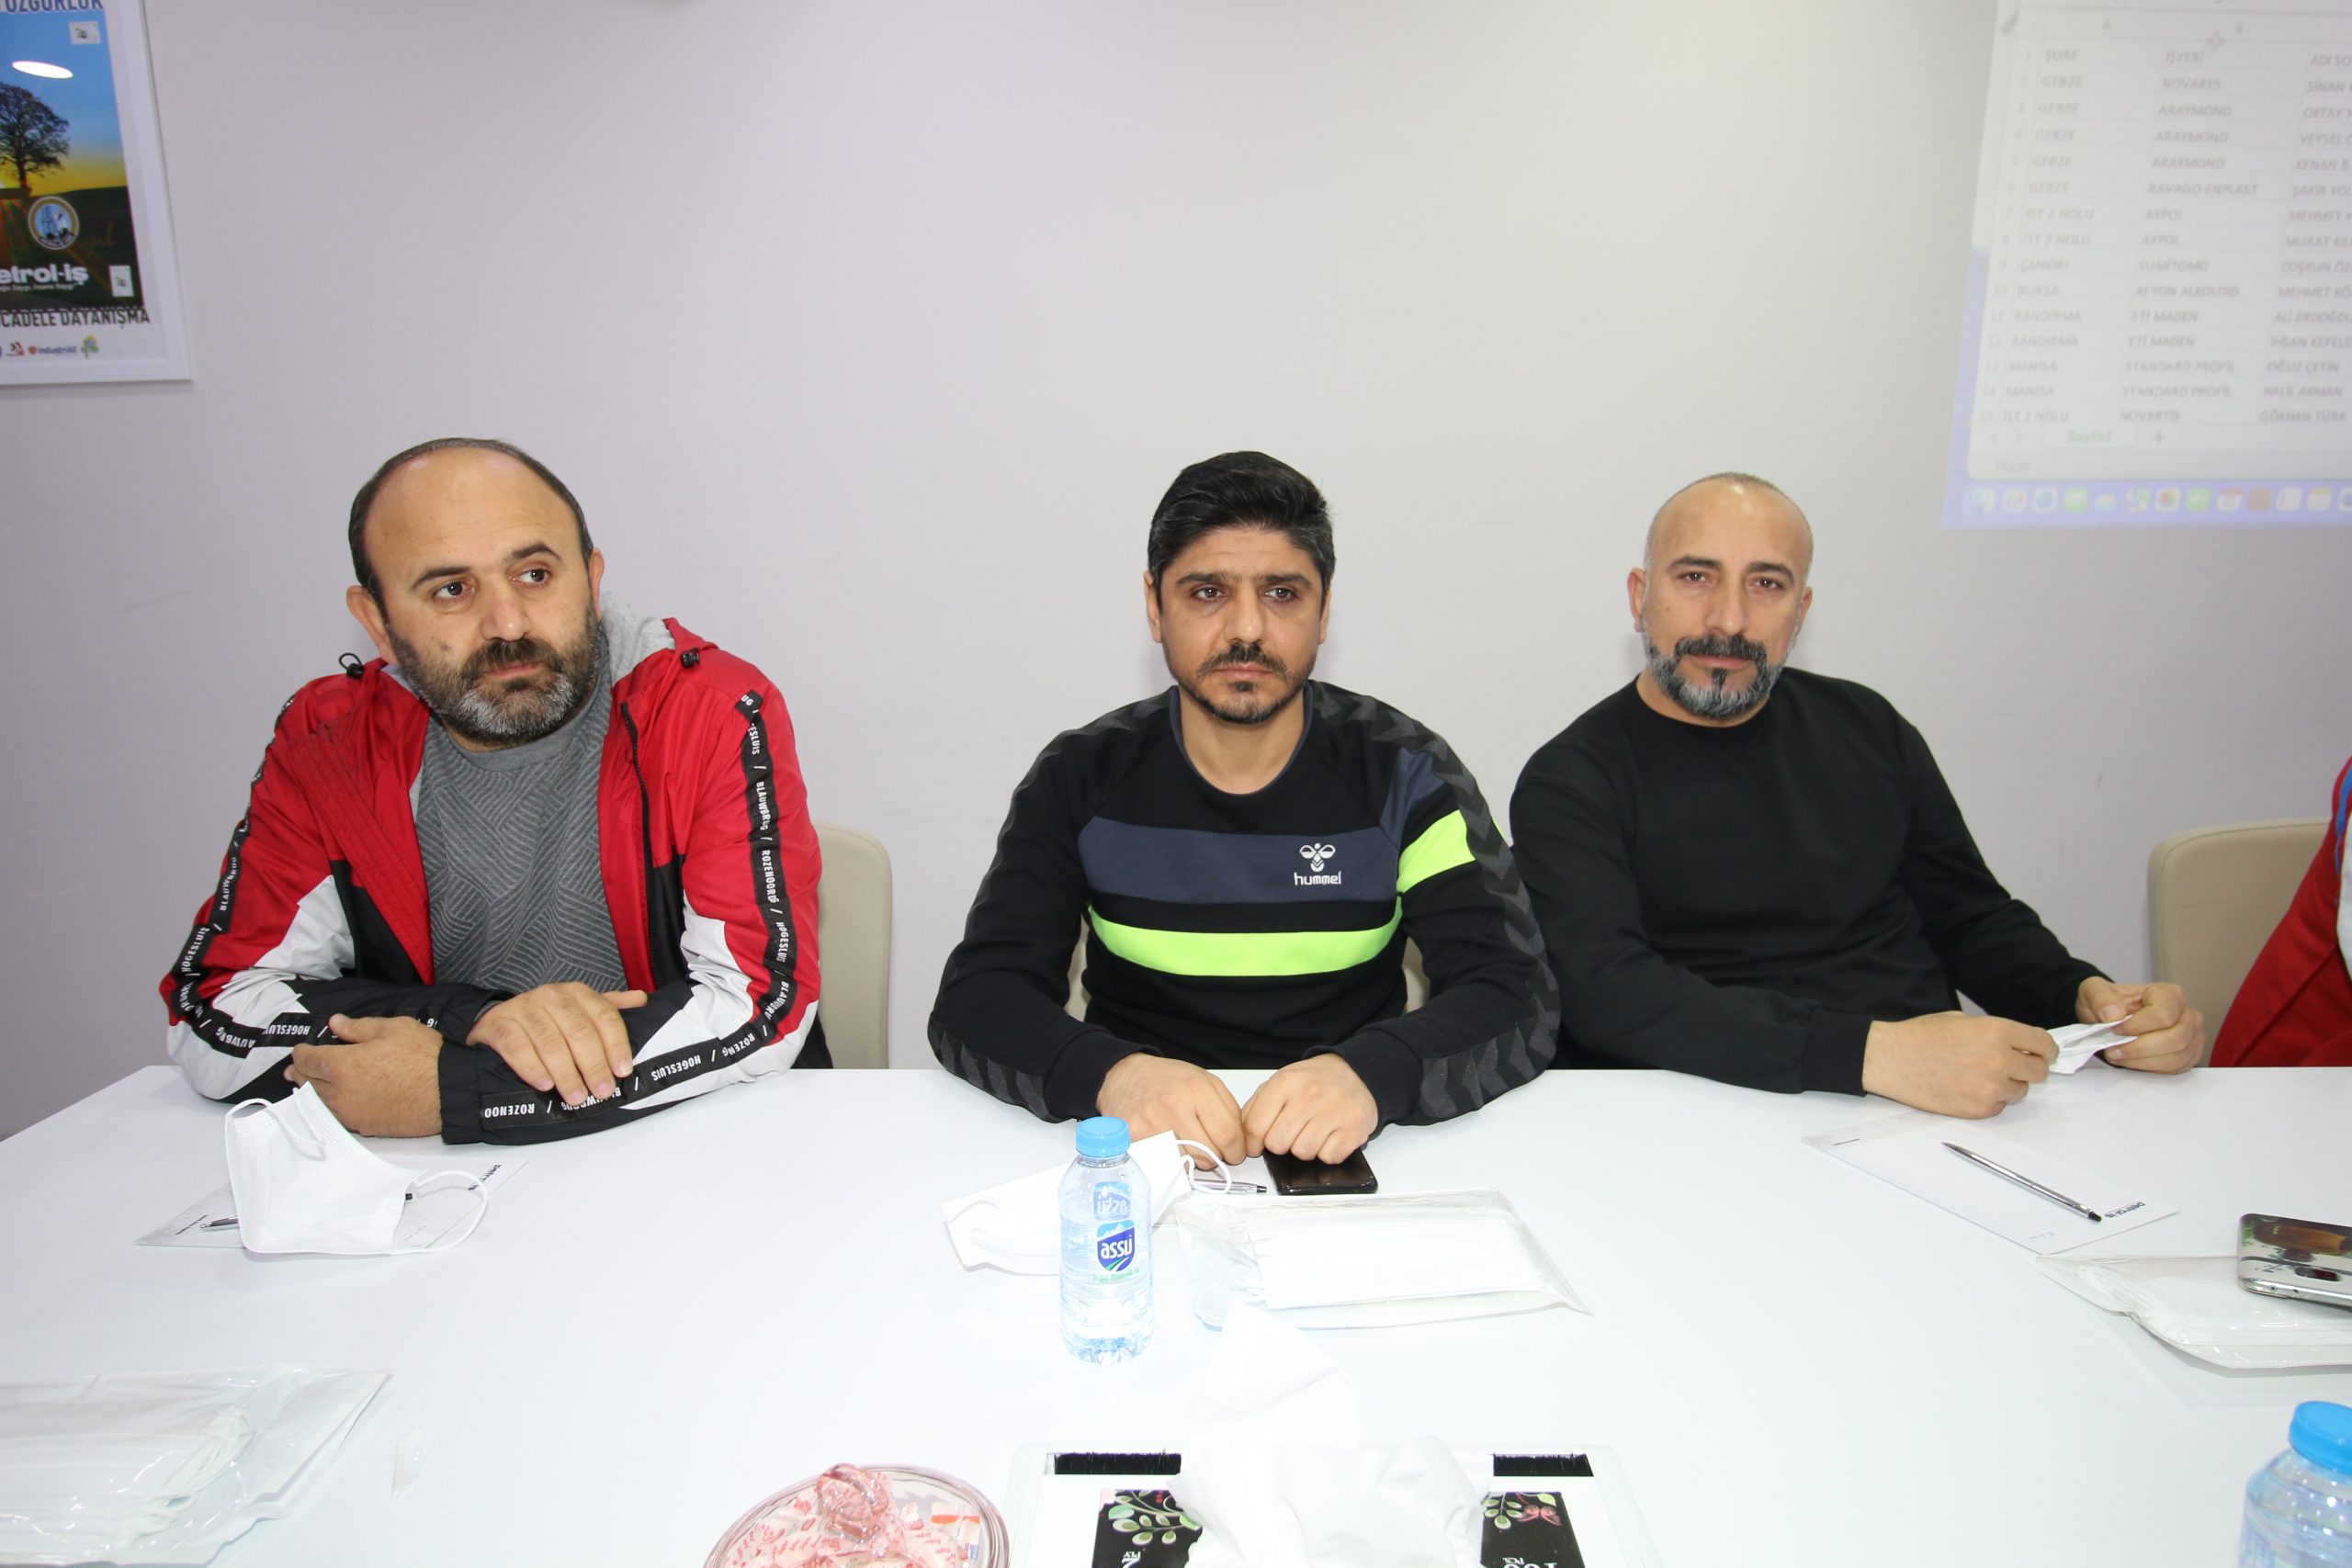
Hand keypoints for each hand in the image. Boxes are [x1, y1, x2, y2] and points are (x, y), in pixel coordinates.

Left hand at [285, 1016, 443, 1136]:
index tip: (301, 1049)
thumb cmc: (424, 1057)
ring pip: (319, 1103)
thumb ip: (358, 1027)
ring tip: (306, 1087)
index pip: (308, 1059)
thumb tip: (335, 1023)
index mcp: (343, 1064)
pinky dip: (330, 1107)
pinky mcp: (365, 1126)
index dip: (300, 1052)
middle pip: (308, 1083)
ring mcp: (351, 1113)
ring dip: (310, 1092)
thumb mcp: (393, 1028)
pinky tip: (333, 1102)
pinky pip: (338, 1117)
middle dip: (299, 1073)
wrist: (448, 1091)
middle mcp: (340, 1092)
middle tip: (293, 1070)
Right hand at [467, 985, 646, 1107]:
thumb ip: (610, 1007)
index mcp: (577, 993)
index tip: (623, 1071)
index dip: (616, 1045)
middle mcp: (552, 996)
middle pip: (579, 1032)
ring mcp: (524, 1008)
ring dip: (566, 1073)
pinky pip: (517, 1046)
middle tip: (602, 1091)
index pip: (604, 1016)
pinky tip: (544, 1085)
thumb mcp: (579, 1010)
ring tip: (577, 1096)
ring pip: (550, 1042)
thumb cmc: (547, 1020)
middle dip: (593, 1065)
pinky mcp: (499, 1023)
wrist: (496, 1019)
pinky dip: (531, 1067)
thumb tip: (642, 999)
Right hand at [1097, 1054, 1244, 1165]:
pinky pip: (1166, 1165)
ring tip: (1190, 1144)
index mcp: (1196, 1089)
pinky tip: (1172, 1148)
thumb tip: (1241, 1140)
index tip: (1235, 1152)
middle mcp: (1174, 1106)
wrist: (1124, 1076)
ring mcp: (1153, 1124)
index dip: (1236, 1150)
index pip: (1228, 1134)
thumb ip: (1228, 1107)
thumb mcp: (1203, 1080)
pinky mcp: (1136, 1139)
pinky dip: (1174, 1162)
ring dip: (1195, 1160)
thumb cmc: (1166, 1079)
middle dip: (1217, 1157)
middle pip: (1210, 1153)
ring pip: (1189, 1163)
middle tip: (1212, 1149)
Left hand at [1239, 1054, 1378, 1163]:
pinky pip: (1329, 1157)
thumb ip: (1257, 1107)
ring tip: (1312, 1132)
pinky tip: (1330, 1135)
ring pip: (1303, 1153)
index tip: (1257, 1147)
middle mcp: (1309, 1096)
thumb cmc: (1313, 1082)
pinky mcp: (1354, 1128)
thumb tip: (1245, 1138)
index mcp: (1285, 1083)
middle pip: (1277, 1144)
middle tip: (1292, 1133)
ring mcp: (1333, 1112)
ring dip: (1305, 1149)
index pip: (1255, 1126)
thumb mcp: (1280, 1083)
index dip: (1253, 1143)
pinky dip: (1327, 1152)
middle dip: (1281, 1144)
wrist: (1355, 1073)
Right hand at [1861, 1012, 2056, 1118]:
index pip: (2044, 1044)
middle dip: (2029, 1067)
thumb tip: (2017, 1045)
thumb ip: (1995, 1033)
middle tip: (2014, 1066)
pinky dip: (1990, 1099)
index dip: (2046, 1049)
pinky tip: (1968, 1088)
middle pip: (2039, 1071)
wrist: (1891, 1060)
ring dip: (2009, 1084)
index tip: (2043, 1053)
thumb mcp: (1963, 1021)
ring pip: (2020, 1091)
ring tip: (1982, 1077)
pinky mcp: (1978, 1109)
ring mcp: (1990, 1088)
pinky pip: (1999, 1106)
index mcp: (1998, 1032)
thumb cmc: (1921, 1036)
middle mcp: (2000, 1060)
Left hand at [2077, 977, 2202, 1074]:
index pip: (2163, 1015)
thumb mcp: (2095, 991)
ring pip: (2176, 1057)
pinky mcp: (2189, 1054)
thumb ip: (2100, 998)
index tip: (2115, 1030)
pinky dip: (2151, 1068)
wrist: (2113, 1015)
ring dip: (2142, 1061)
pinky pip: (2176, 1068)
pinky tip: (2132, 1061)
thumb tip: (2112, 1014)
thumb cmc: (2110, 1003)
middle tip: (2113, 1050)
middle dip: (2139, 1049)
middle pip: (2175, 1039)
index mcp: (2170, 994)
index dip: (2137, 1027)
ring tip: (2119, 1056)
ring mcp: (2192, 1035)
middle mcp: (2187, 1014)